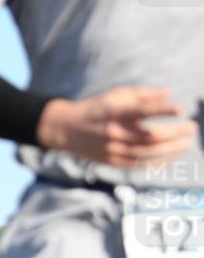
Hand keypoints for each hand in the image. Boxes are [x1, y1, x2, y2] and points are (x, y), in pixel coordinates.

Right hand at [36, 87, 196, 167]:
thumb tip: (169, 93)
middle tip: (192, 128)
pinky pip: (139, 164)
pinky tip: (171, 156)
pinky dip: (158, 161)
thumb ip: (142, 95)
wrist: (65, 129)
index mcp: (114, 112)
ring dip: (172, 149)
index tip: (180, 110)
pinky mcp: (112, 161)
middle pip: (150, 136)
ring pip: (148, 153)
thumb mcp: (115, 95)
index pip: (142, 111)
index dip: (162, 110)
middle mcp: (114, 132)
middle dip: (175, 133)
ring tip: (187, 144)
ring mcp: (112, 149)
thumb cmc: (96, 108)